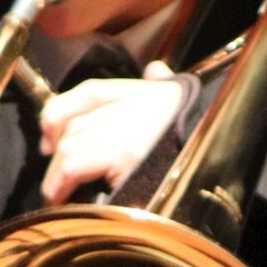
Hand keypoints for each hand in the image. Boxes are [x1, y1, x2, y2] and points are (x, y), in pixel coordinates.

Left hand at [38, 59, 183, 204]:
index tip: (47, 133)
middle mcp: (138, 107)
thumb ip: (163, 86)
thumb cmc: (197, 148)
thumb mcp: (181, 109)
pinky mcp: (126, 156)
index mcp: (150, 93)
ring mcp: (131, 131)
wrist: (219, 169)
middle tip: (53, 175)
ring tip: (56, 192)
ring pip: (70, 146)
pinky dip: (60, 183)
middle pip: (76, 124)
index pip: (92, 92)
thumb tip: (156, 70)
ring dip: (56, 174)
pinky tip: (61, 196)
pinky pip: (75, 165)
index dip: (60, 110)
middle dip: (57, 152)